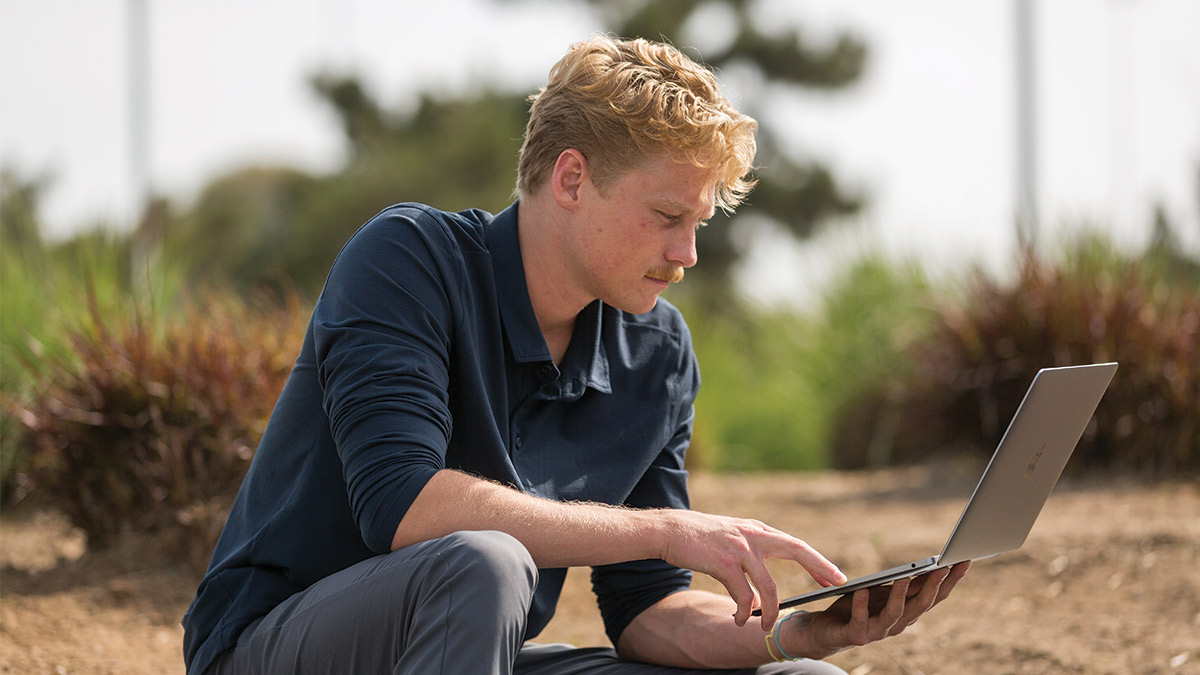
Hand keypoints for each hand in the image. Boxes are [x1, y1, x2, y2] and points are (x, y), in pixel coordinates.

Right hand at [659, 510, 846, 630]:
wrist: (669, 530)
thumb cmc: (698, 538)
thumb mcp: (730, 543)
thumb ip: (749, 563)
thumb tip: (758, 599)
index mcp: (757, 530)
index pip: (795, 544)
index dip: (817, 560)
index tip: (835, 575)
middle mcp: (753, 536)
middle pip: (796, 550)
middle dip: (819, 568)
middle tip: (836, 584)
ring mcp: (739, 548)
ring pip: (769, 585)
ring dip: (772, 610)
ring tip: (767, 627)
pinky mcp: (723, 563)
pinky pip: (743, 595)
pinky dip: (745, 611)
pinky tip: (741, 619)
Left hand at [779, 561, 969, 660]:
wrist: (826, 631)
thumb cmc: (858, 606)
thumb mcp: (885, 592)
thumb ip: (907, 585)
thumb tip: (933, 567)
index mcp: (907, 612)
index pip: (934, 596)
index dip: (951, 580)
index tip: (964, 560)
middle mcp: (897, 624)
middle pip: (921, 605)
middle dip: (933, 586)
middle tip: (943, 567)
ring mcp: (878, 631)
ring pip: (896, 614)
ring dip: (901, 595)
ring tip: (904, 576)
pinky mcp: (856, 635)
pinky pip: (860, 620)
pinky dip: (862, 605)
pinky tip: (863, 590)